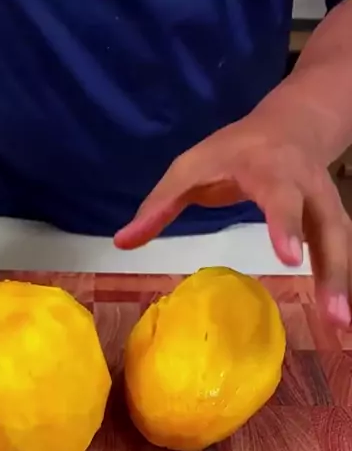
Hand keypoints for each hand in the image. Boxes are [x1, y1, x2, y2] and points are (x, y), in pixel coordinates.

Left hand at [115, 113, 351, 328]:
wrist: (291, 124)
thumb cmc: (233, 150)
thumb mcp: (191, 166)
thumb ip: (160, 204)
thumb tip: (122, 242)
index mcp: (270, 168)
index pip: (280, 196)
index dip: (285, 225)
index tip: (289, 258)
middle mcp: (307, 187)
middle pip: (328, 226)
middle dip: (333, 269)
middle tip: (334, 314)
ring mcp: (325, 205)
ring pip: (341, 244)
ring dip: (342, 287)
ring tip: (341, 326)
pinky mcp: (332, 223)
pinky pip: (340, 255)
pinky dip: (341, 287)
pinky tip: (341, 321)